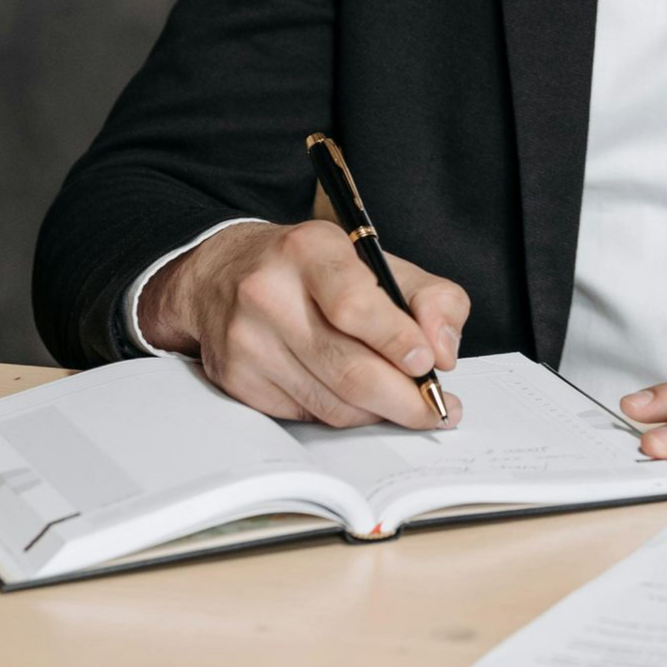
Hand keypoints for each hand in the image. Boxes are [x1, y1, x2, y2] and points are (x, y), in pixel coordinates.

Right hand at [139, 221, 470, 428]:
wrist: (222, 273)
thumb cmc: (314, 270)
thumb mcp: (379, 262)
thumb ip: (431, 298)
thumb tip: (443, 352)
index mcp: (309, 251)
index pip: (355, 306)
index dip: (398, 341)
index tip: (428, 363)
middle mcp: (268, 293)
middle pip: (350, 370)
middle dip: (405, 400)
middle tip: (436, 409)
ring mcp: (247, 340)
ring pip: (334, 403)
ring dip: (380, 412)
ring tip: (406, 404)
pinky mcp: (237, 378)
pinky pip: (310, 415)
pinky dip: (346, 414)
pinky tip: (358, 399)